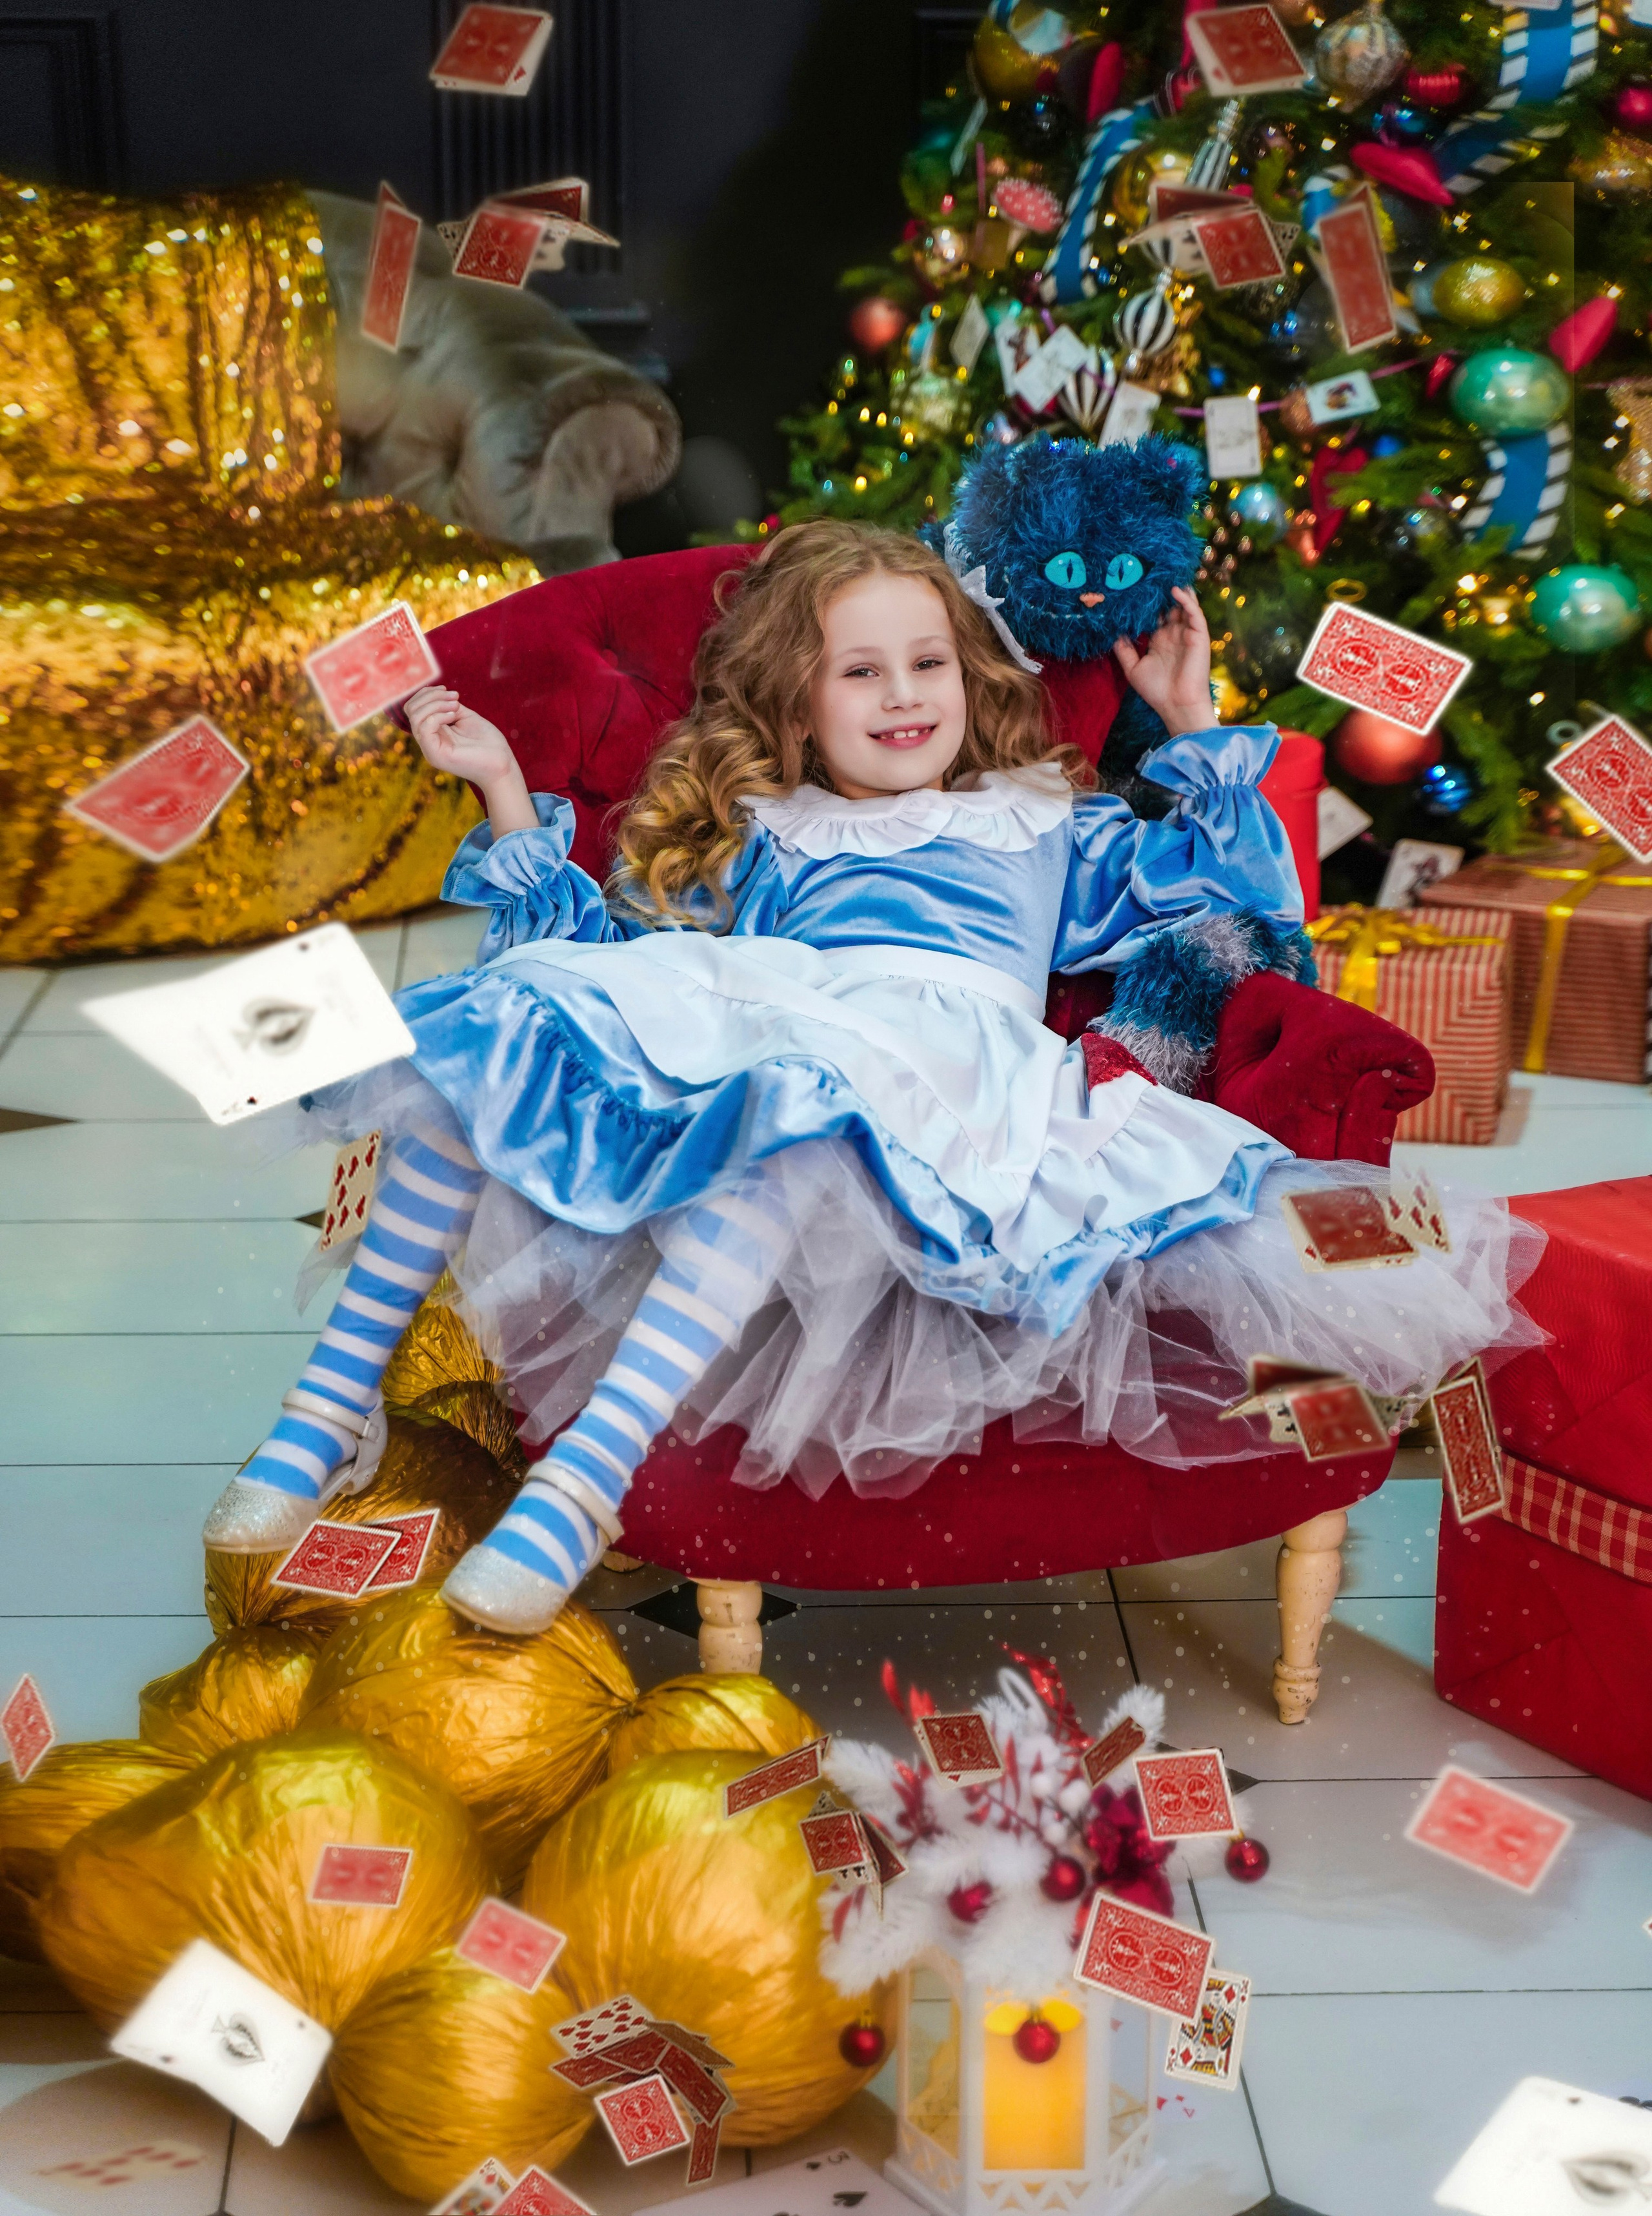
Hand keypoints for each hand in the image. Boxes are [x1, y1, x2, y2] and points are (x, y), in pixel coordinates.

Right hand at [405, 686, 536, 836]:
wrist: (501, 764)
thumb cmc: (487, 742)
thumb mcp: (464, 717)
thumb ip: (448, 706)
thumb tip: (437, 694)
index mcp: (433, 732)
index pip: (413, 708)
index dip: (426, 693)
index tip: (448, 690)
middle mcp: (427, 742)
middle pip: (411, 710)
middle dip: (431, 695)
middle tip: (455, 697)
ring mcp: (430, 749)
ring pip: (415, 717)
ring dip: (436, 704)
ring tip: (457, 706)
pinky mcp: (436, 755)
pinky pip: (424, 728)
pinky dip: (438, 715)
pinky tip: (455, 715)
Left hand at [1112, 586, 1217, 736]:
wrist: (1178, 705)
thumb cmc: (1157, 691)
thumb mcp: (1133, 668)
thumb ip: (1123, 650)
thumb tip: (1112, 632)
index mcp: (1159, 641)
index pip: (1153, 616)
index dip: (1145, 604)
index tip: (1131, 589)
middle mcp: (1173, 635)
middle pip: (1168, 607)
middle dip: (1159, 593)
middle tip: (1147, 574)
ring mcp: (1187, 634)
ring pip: (1183, 606)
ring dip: (1175, 591)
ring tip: (1164, 574)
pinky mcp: (1199, 636)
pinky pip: (1194, 613)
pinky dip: (1186, 600)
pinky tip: (1175, 590)